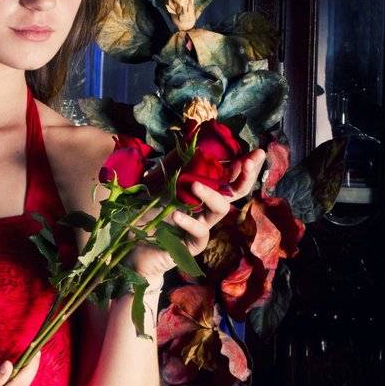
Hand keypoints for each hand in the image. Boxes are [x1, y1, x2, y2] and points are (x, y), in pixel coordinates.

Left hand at [126, 145, 267, 288]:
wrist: (130, 248)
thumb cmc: (143, 214)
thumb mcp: (154, 182)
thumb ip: (172, 162)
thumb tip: (191, 137)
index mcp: (201, 192)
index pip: (229, 177)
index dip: (244, 165)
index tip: (254, 152)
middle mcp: (205, 209)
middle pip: (235, 193)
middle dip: (246, 176)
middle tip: (248, 161)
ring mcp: (200, 228)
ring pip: (220, 210)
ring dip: (212, 195)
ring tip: (195, 186)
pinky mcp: (191, 246)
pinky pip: (200, 233)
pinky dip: (190, 223)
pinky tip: (177, 215)